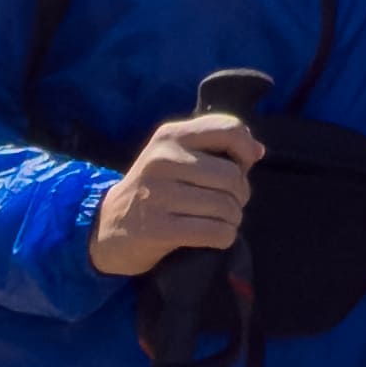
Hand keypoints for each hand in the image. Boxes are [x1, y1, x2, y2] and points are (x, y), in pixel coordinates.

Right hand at [93, 110, 258, 280]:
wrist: (108, 226)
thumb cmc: (154, 189)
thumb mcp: (175, 156)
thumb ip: (216, 146)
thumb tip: (257, 151)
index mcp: (171, 135)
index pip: (229, 130)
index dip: (246, 151)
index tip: (242, 167)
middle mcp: (163, 159)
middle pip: (232, 176)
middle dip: (240, 194)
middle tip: (230, 203)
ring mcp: (158, 194)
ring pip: (226, 206)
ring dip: (232, 219)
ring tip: (221, 220)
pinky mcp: (159, 228)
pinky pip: (215, 232)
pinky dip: (224, 237)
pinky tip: (216, 236)